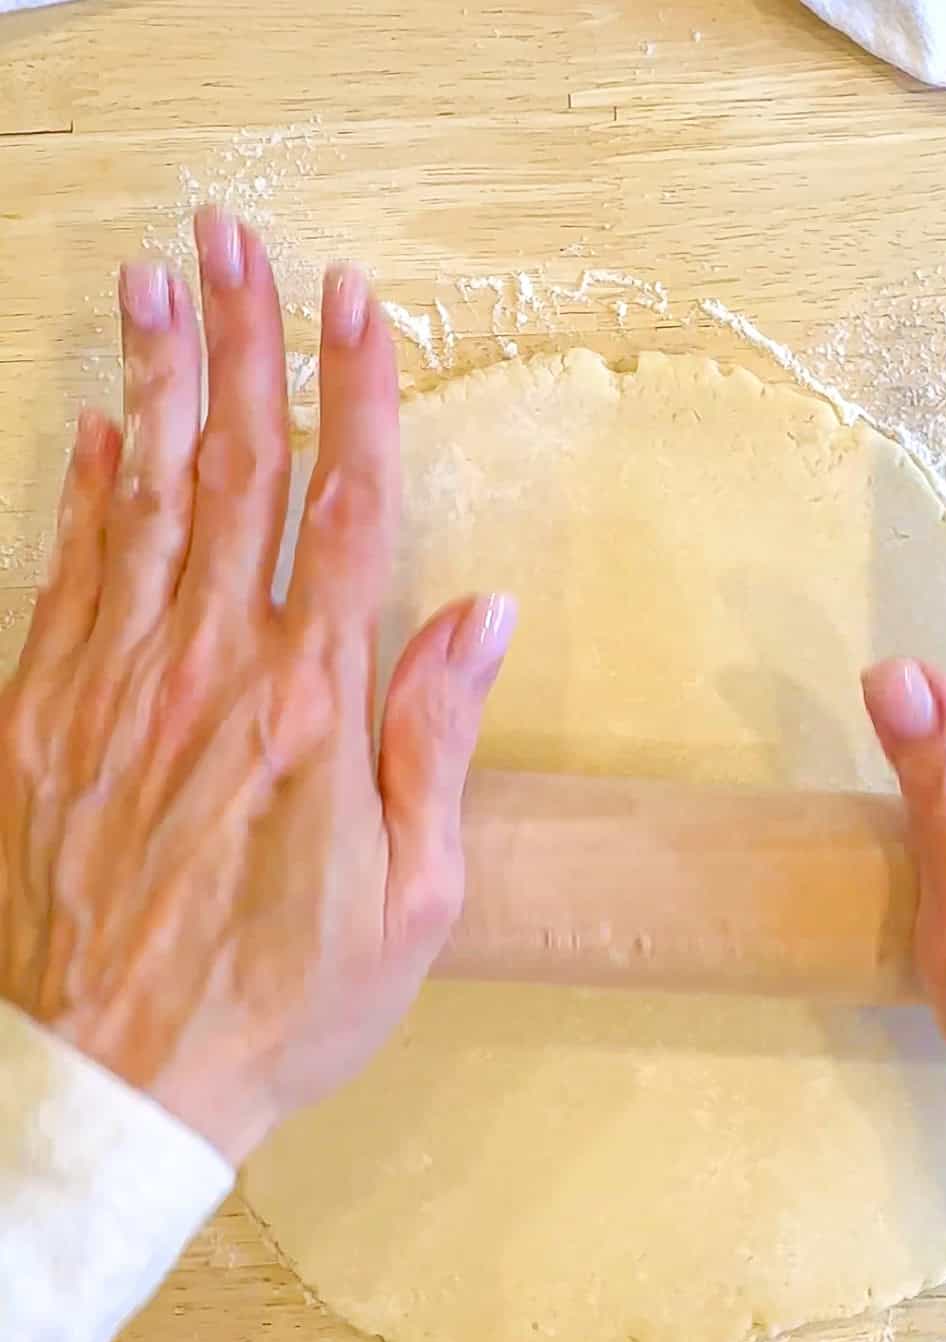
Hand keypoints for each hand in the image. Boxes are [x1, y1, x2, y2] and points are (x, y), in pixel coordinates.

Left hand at [0, 208, 513, 1165]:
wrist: (117, 1078)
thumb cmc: (280, 1002)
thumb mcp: (411, 898)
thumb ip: (434, 740)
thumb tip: (478, 617)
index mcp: (315, 707)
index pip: (346, 510)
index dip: (356, 395)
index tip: (356, 302)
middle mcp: (213, 669)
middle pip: (238, 470)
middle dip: (244, 342)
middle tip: (239, 236)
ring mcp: (116, 684)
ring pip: (142, 497)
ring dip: (156, 380)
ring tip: (158, 279)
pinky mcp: (42, 716)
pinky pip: (67, 572)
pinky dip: (83, 491)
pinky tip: (93, 425)